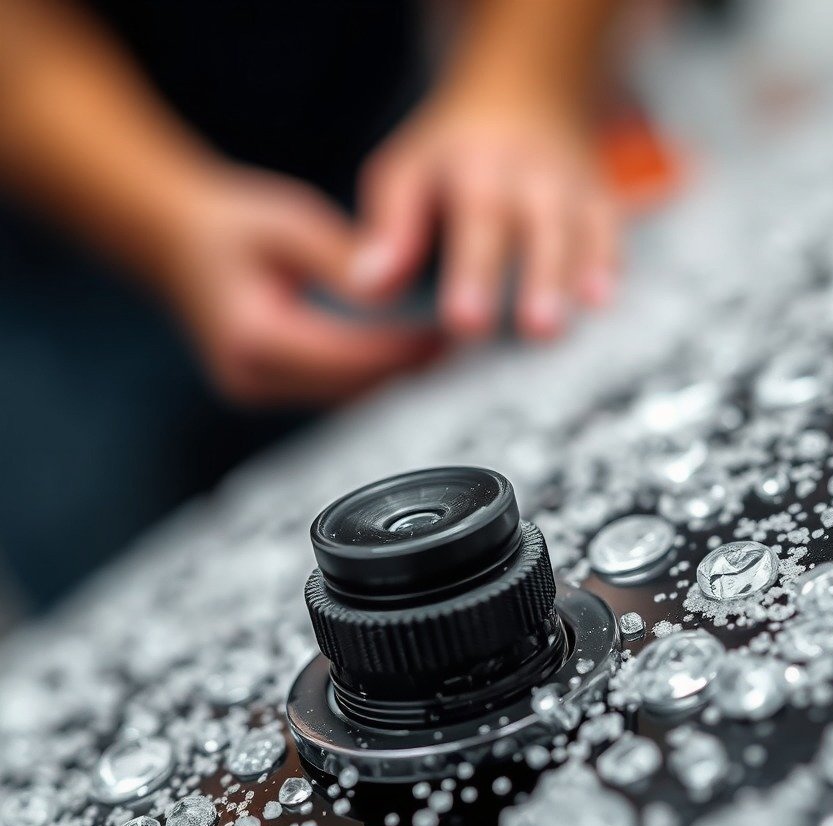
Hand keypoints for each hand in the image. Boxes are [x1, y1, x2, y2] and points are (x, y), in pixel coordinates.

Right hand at [157, 167, 440, 405]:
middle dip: (407, 373)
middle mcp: (250, 376)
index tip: (450, 341)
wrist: (174, 241)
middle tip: (461, 354)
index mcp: (255, 336)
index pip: (350, 359)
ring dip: (392, 381)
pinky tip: (405, 362)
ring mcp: (254, 390)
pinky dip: (367, 379)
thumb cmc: (228, 224)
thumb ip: (340, 257)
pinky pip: (329, 393)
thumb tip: (391, 290)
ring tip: (443, 357)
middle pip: (350, 389)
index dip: (405, 353)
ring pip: (344, 399)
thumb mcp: (287, 222)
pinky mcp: (264, 392)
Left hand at [352, 88, 619, 340]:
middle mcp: (529, 176)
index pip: (476, 221)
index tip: (465, 320)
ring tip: (562, 329)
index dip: (473, 273)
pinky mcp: (599, 201)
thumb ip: (391, 228)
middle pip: (538, 228)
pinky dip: (609, 265)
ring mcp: (570, 188)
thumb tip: (368, 286)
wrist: (528, 93)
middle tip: (535, 329)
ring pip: (580, 233)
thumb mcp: (409, 169)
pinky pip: (610, 232)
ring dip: (577, 279)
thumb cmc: (453, 153)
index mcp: (476, 169)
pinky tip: (602, 302)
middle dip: (538, 280)